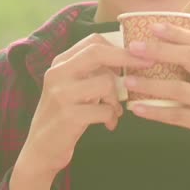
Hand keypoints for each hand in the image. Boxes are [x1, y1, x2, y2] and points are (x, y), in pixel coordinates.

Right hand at [18, 33, 152, 177]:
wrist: (41, 148)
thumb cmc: (64, 114)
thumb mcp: (71, 87)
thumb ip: (90, 72)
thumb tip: (127, 57)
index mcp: (60, 63)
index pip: (92, 41)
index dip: (120, 45)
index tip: (139, 53)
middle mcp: (57, 74)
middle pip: (97, 52)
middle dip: (127, 57)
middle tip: (148, 63)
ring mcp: (61, 94)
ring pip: (105, 82)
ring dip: (117, 99)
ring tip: (115, 110)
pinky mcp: (69, 116)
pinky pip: (105, 109)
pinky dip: (112, 117)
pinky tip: (109, 124)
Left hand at [124, 24, 189, 175]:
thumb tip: (163, 58)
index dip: (176, 32)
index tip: (153, 26)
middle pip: (188, 57)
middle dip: (159, 50)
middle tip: (133, 48)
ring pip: (178, 89)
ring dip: (150, 84)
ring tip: (128, 80)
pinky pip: (177, 115)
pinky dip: (155, 112)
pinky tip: (138, 109)